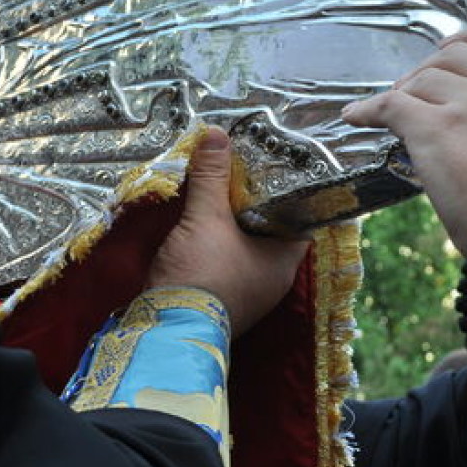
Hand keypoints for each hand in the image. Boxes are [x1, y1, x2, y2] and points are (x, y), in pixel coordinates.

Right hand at [149, 127, 310, 335]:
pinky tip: (203, 229)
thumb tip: (215, 134)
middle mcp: (273, 282)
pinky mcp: (223, 304)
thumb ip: (211, 177)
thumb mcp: (205, 219)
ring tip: (219, 196)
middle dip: (255, 206)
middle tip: (240, 176)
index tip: (272, 170)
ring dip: (234, 228)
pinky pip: (228, 266)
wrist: (166, 331)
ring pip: (248, 250)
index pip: (300, 219)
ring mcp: (249, 296)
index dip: (288, 192)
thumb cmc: (201, 274)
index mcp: (283, 262)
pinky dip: (218, 247)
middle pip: (271, 232)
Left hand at [342, 22, 466, 247]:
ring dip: (405, 95)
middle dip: (431, 71)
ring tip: (396, 116)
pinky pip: (391, 106)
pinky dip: (368, 110)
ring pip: (423, 80)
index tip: (451, 46)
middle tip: (416, 94)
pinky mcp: (437, 127)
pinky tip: (355, 117)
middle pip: (455, 55)